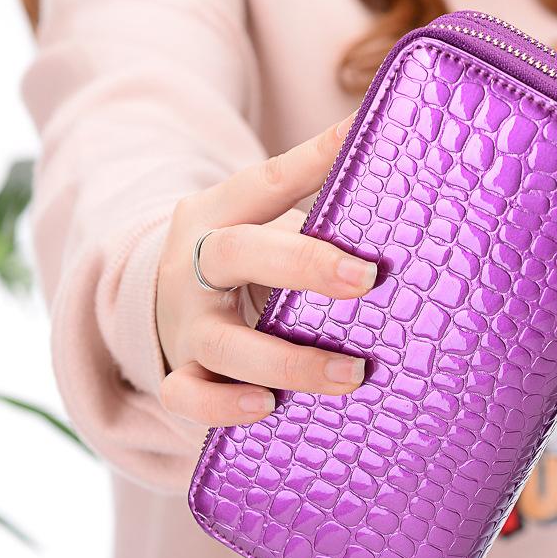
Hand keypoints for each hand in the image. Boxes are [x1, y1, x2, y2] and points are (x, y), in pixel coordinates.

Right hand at [156, 113, 375, 428]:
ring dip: (287, 360)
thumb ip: (315, 205)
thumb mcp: (261, 223)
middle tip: (366, 279)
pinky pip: (188, 395)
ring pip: (223, 341)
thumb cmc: (240, 264)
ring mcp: (186, 325)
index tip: (358, 149)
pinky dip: (224, 406)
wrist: (164, 306)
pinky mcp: (180, 372)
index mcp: (218, 215)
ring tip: (350, 374)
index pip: (263, 182)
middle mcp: (195, 266)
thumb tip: (393, 161)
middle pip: (238, 253)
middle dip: (303, 265)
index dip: (311, 165)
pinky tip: (267, 407)